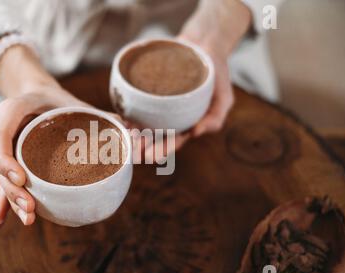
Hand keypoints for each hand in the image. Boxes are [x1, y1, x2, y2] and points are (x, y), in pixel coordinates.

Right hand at [0, 86, 91, 225]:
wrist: (38, 95)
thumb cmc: (56, 99)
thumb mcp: (73, 101)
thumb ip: (98, 114)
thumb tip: (129, 128)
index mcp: (13, 110)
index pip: (0, 136)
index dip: (6, 160)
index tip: (23, 180)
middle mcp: (1, 129)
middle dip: (13, 189)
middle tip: (31, 207)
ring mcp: (2, 147)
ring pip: (1, 176)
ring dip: (12, 200)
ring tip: (29, 219)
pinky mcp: (7, 161)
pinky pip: (3, 182)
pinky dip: (3, 201)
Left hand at [139, 0, 251, 160]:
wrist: (204, 43)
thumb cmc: (217, 74)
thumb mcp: (224, 98)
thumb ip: (215, 118)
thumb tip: (195, 133)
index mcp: (186, 123)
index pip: (173, 140)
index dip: (162, 150)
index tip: (152, 157)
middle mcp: (169, 116)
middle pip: (154, 134)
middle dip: (143, 145)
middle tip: (133, 153)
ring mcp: (157, 103)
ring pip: (142, 120)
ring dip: (132, 131)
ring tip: (124, 138)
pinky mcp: (148, 88)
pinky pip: (136, 101)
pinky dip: (127, 110)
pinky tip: (120, 117)